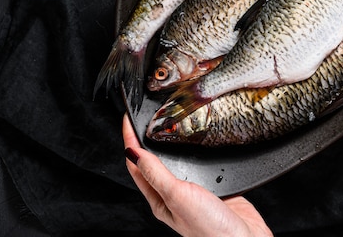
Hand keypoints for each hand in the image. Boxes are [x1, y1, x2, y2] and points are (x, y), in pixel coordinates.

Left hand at [122, 114, 272, 236]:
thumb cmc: (209, 229)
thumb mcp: (177, 196)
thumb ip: (156, 173)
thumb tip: (132, 152)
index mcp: (158, 199)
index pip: (136, 164)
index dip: (130, 139)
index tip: (128, 118)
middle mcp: (174, 194)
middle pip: (154, 162)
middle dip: (148, 139)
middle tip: (145, 116)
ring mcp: (194, 190)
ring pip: (178, 161)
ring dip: (172, 143)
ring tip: (168, 124)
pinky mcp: (214, 186)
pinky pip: (201, 164)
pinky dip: (196, 150)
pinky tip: (199, 142)